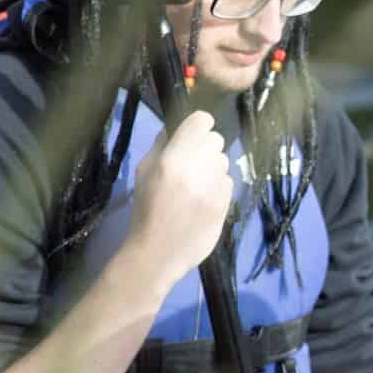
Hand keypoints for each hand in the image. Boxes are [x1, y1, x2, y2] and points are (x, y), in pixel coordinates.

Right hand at [125, 110, 231, 283]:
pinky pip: (228, 181)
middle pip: (216, 139)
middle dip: (204, 147)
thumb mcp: (143, 172)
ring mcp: (216, 186)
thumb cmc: (145, 209)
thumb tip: (176, 129)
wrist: (158, 251)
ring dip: (212, 167)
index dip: (196, 126)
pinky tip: (204, 199)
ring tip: (196, 184)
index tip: (189, 137)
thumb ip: (161, 146)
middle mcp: (199, 168)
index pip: (202, 121)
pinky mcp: (227, 202)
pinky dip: (218, 186)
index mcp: (174, 158)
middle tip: (191, 163)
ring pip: (224, 160)